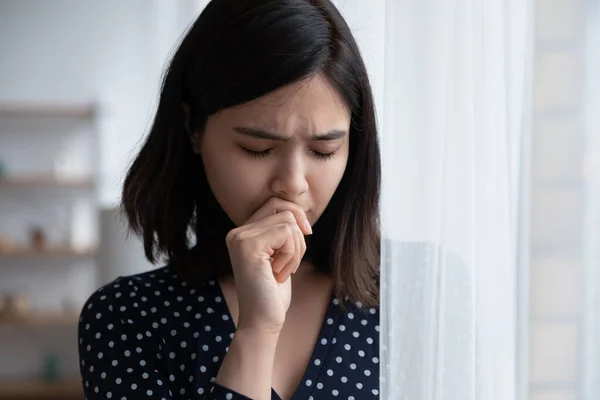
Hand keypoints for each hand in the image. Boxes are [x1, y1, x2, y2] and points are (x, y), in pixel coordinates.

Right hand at [225, 197, 311, 333]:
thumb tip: (301, 213)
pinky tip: (280, 274)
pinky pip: (286, 233)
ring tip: (284, 271)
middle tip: (292, 260)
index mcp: (243, 233)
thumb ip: (283, 234)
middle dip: (298, 234)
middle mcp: (237, 232)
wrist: (262, 321)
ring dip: (296, 249)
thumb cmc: (273, 293)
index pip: (276, 204)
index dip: (296, 218)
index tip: (304, 237)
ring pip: (288, 221)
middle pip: (283, 208)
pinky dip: (291, 254)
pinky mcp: (248, 246)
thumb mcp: (280, 256)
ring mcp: (240, 238)